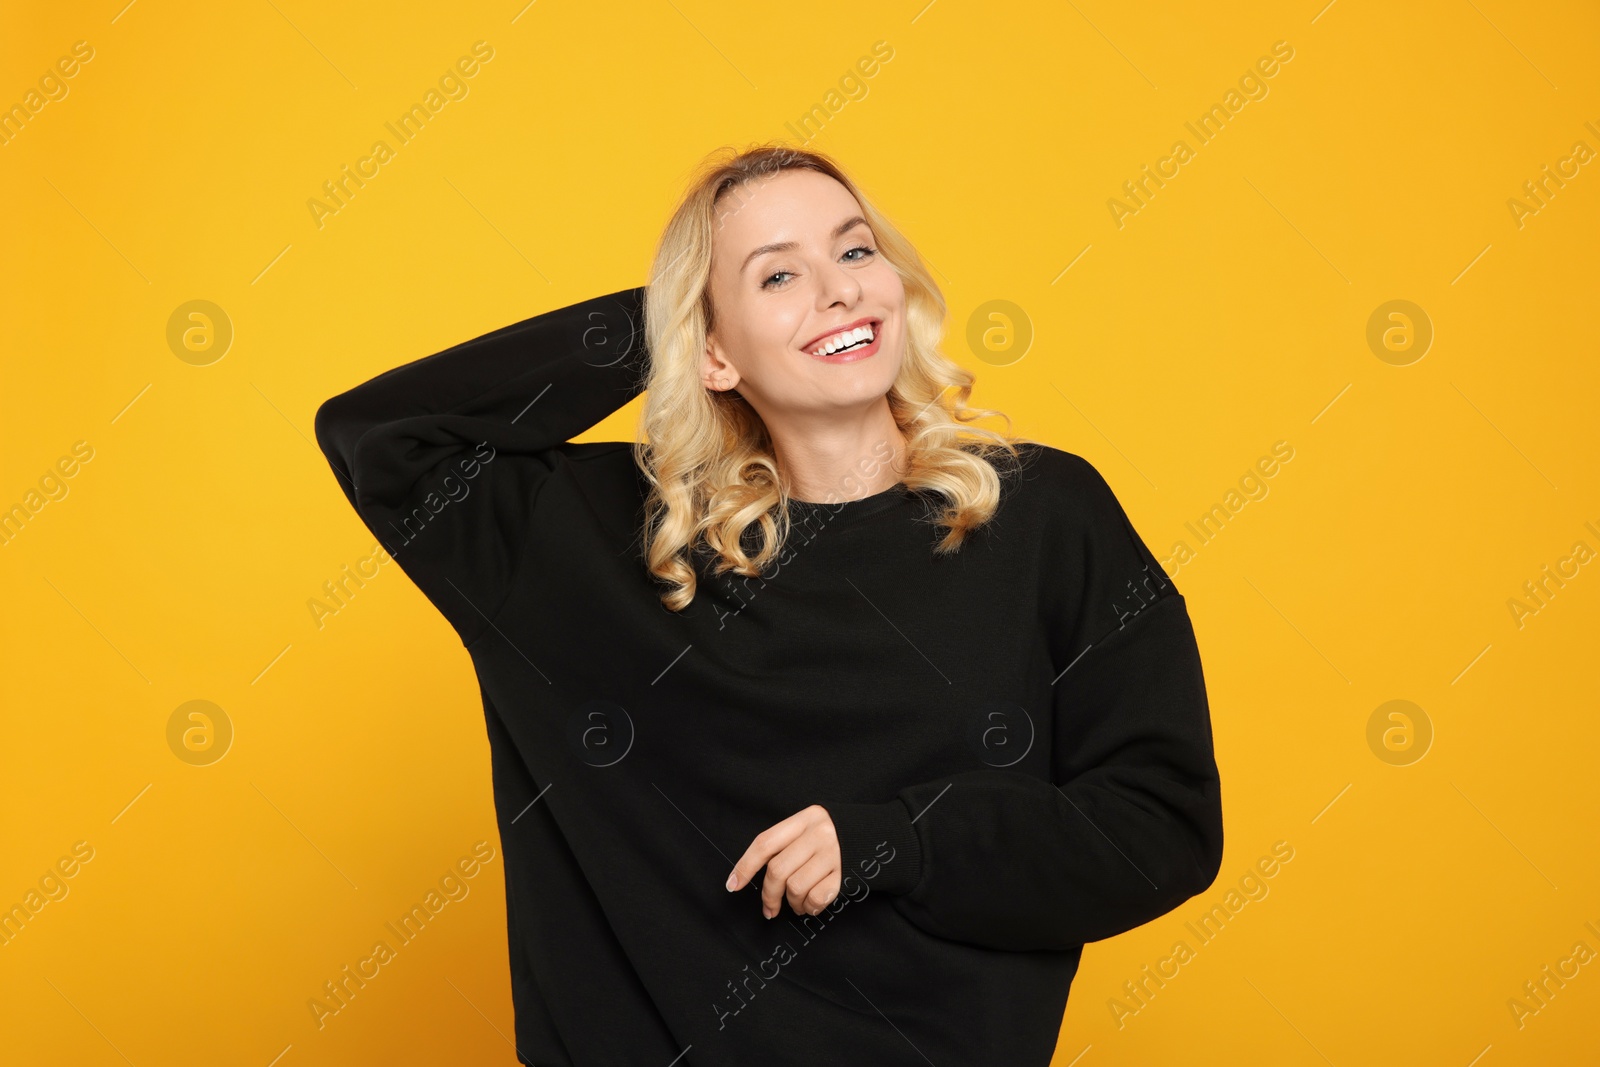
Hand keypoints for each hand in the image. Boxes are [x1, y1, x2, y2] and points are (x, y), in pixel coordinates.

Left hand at [725, 805, 841, 918]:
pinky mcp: (845, 872)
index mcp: (802, 820)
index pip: (765, 843)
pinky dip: (810, 907)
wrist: (869, 837)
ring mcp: (832, 853)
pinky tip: (811, 905)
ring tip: (797, 904)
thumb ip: (782, 847)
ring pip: (796, 887)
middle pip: (778, 870)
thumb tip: (744, 877)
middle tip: (769, 908)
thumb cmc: (825, 839)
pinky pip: (817, 897)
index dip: (745, 866)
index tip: (732, 885)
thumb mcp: (805, 831)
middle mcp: (817, 833)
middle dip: (769, 895)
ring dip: (793, 903)